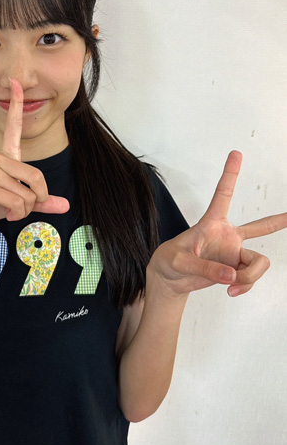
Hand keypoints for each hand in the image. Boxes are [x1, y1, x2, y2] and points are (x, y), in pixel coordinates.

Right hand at [0, 78, 69, 236]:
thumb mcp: (19, 201)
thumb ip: (42, 201)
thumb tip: (65, 205)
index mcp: (5, 155)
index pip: (13, 126)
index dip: (16, 104)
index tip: (16, 82)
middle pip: (38, 178)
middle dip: (35, 200)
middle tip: (20, 207)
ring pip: (29, 195)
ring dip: (23, 210)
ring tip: (7, 209)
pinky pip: (19, 203)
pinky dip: (16, 214)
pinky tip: (3, 213)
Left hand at [148, 151, 286, 297]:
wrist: (169, 280)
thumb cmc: (168, 262)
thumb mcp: (178, 262)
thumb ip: (203, 268)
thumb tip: (231, 276)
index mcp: (210, 223)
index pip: (222, 195)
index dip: (230, 174)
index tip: (236, 153)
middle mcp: (227, 236)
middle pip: (259, 226)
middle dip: (278, 221)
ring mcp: (234, 253)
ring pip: (259, 263)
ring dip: (249, 277)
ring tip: (230, 284)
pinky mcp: (236, 269)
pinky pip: (250, 279)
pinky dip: (244, 287)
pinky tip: (231, 291)